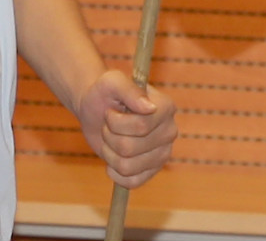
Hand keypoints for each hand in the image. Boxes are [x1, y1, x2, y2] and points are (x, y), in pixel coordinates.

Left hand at [74, 71, 176, 189]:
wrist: (96, 109)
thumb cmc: (105, 93)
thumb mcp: (111, 82)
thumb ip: (129, 90)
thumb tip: (150, 108)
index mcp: (166, 107)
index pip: (141, 126)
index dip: (116, 122)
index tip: (111, 111)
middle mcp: (169, 131)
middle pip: (129, 147)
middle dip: (109, 136)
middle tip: (109, 125)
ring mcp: (163, 153)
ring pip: (127, 166)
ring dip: (109, 153)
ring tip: (111, 138)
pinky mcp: (152, 171)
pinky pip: (131, 182)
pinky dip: (115, 172)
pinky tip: (113, 158)